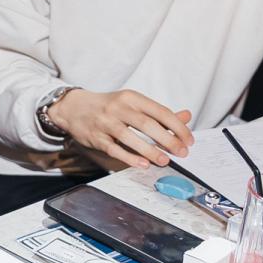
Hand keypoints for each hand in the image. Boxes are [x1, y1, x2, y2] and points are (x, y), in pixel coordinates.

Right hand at [49, 89, 193, 169]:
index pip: (160, 111)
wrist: (74, 107)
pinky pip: (114, 149)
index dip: (177, 127)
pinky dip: (130, 158)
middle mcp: (118, 108)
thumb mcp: (133, 104)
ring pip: (131, 137)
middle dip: (168, 140)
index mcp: (132, 98)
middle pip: (147, 124)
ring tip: (164, 160)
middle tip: (181, 152)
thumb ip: (159, 113)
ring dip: (150, 151)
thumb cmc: (108, 107)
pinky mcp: (96, 137)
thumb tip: (186, 116)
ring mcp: (105, 123)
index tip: (188, 140)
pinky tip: (143, 164)